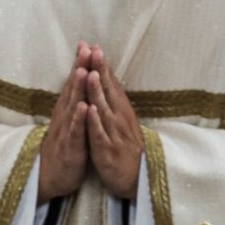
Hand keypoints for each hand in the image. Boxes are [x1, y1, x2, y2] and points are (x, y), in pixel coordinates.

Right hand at [37, 47, 90, 203]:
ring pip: (73, 107)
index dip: (80, 64)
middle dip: (79, 68)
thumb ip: (75, 101)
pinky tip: (84, 107)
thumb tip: (79, 80)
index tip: (86, 44)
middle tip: (85, 48)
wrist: (51, 177)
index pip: (74, 83)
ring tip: (83, 70)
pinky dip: (79, 119)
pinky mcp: (70, 148)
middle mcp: (65, 117)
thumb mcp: (70, 121)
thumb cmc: (64, 147)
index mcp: (68, 111)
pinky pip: (75, 132)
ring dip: (78, 89)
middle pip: (73, 89)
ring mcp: (66, 132)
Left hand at [85, 48, 143, 201]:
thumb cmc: (125, 148)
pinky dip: (94, 122)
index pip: (110, 84)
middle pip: (108, 90)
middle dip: (100, 70)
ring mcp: (113, 133)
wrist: (135, 178)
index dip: (102, 66)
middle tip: (94, 49)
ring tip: (91, 73)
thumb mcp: (121, 121)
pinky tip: (88, 110)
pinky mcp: (106, 150)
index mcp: (120, 110)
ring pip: (103, 109)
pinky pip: (99, 134)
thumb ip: (114, 102)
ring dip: (97, 91)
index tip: (94, 46)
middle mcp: (118, 118)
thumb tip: (109, 81)